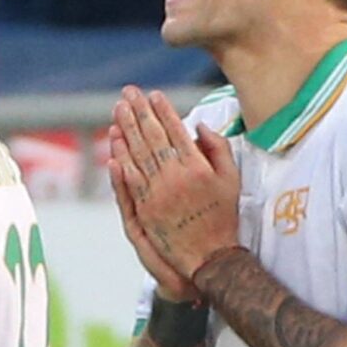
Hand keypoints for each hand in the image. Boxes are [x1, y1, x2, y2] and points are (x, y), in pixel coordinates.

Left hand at [110, 86, 241, 284]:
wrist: (208, 254)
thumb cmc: (223, 215)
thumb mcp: (232, 179)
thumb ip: (218, 149)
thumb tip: (199, 126)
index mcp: (197, 166)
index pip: (175, 130)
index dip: (162, 110)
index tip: (153, 94)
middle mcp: (175, 176)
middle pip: (152, 137)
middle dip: (139, 112)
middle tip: (128, 93)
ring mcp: (156, 192)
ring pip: (136, 154)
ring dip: (125, 129)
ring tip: (118, 109)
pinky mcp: (144, 207)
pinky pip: (129, 177)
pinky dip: (120, 158)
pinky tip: (114, 142)